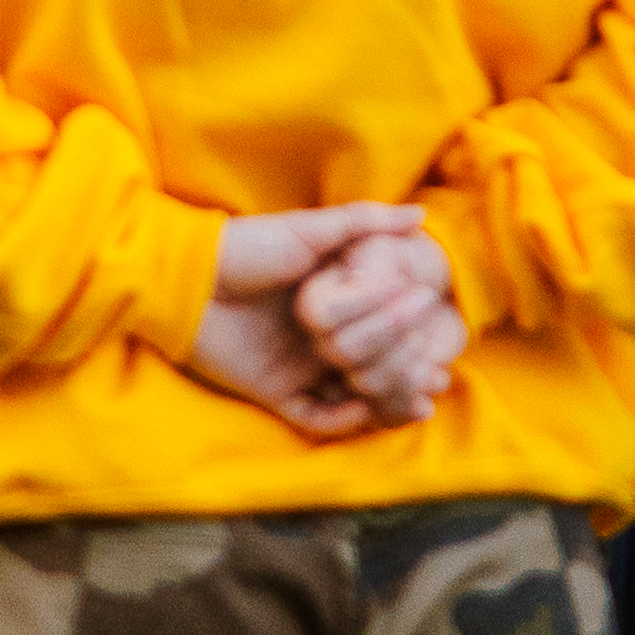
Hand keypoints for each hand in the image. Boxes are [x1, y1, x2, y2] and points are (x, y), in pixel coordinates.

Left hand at [178, 204, 443, 438]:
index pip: (383, 332)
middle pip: (374, 369)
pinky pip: (318, 418)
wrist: (188, 278)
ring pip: (353, 398)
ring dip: (386, 401)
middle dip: (409, 376)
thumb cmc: (247, 247)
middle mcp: (319, 341)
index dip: (414, 341)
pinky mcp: (275, 393)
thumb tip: (420, 215)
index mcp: (330, 306)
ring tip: (419, 398)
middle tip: (438, 377)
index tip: (446, 346)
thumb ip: (363, 223)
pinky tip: (372, 408)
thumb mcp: (310, 231)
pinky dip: (347, 419)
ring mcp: (298, 369)